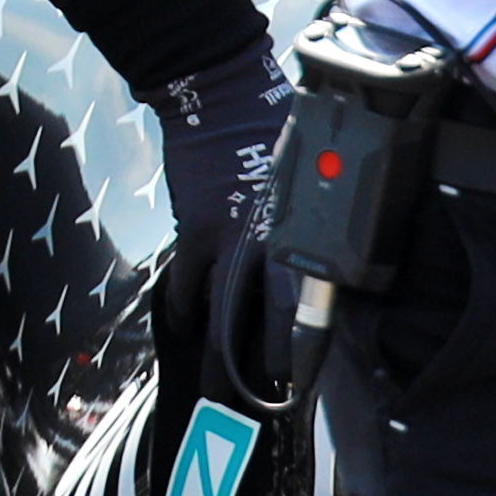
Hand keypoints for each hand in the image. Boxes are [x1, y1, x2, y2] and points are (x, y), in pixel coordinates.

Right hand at [151, 47, 291, 403]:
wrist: (221, 93)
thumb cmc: (277, 129)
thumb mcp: (314, 176)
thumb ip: (313, 220)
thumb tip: (315, 258)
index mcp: (304, 231)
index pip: (312, 300)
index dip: (309, 342)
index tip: (309, 375)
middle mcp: (270, 244)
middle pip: (269, 322)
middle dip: (267, 366)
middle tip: (267, 403)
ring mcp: (228, 243)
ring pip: (221, 318)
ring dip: (217, 360)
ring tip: (216, 393)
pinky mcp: (192, 234)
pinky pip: (183, 288)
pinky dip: (180, 312)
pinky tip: (180, 329)